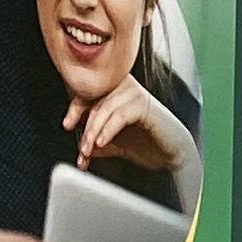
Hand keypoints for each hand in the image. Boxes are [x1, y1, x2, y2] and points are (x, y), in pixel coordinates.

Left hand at [64, 78, 193, 180]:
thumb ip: (96, 141)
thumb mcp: (115, 143)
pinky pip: (118, 115)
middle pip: (94, 102)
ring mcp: (134, 93)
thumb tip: (79, 149)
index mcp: (115, 91)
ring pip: (104, 109)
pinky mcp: (144, 104)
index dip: (75, 109)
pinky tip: (102, 142)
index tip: (67, 125)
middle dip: (85, 128)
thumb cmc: (149, 145)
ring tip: (89, 149)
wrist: (174, 154)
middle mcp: (124, 87)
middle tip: (81, 148)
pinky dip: (107, 130)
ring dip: (93, 132)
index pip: (87, 92)